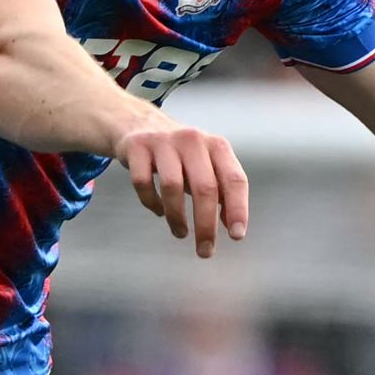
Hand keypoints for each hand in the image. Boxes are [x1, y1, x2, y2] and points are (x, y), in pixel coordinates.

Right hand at [117, 118, 248, 257]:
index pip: (234, 179)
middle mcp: (192, 140)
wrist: (139, 124)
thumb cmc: (180, 154)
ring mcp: (162, 141)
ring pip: (172, 187)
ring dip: (177, 218)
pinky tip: (159, 211)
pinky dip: (152, 203)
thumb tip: (233, 226)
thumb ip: (221, 191)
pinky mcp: (136, 147)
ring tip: (180, 232)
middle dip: (206, 225)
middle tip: (205, 250)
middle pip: (204, 187)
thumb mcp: (206, 164)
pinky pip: (144, 183)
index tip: (236, 236)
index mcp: (216, 145)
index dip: (238, 208)